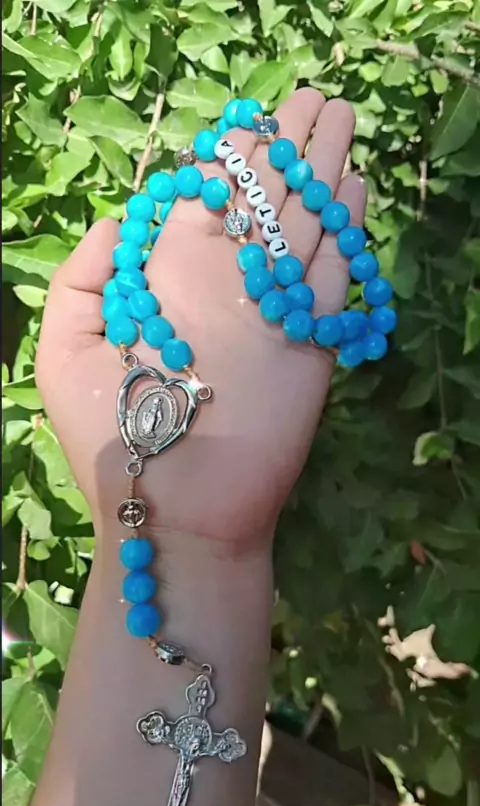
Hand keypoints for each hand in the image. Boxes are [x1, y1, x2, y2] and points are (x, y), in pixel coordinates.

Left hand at [36, 89, 363, 550]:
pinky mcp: (310, 343)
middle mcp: (224, 284)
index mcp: (169, 276)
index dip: (227, 156)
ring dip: (322, 168)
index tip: (246, 121)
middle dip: (286, 145)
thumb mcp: (63, 350)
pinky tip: (355, 186)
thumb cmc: (111, 436)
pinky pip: (332, 274)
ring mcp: (271, 311)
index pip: (205, 198)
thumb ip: (81, 276)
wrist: (176, 510)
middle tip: (314, 98)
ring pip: (302, 223)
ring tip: (338, 118)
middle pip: (262, 199)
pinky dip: (346, 228)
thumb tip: (120, 219)